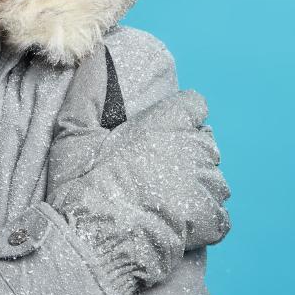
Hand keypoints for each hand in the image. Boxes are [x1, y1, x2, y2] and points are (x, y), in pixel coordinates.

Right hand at [50, 91, 229, 294]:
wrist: (97, 240)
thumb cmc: (85, 185)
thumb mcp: (74, 132)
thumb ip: (88, 92)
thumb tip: (96, 55)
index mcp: (167, 122)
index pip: (194, 105)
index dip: (179, 118)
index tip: (161, 132)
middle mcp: (195, 148)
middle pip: (206, 141)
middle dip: (187, 153)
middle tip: (156, 171)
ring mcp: (206, 184)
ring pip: (215, 178)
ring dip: (197, 187)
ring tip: (168, 200)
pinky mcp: (212, 219)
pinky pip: (220, 215)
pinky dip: (204, 221)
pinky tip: (180, 225)